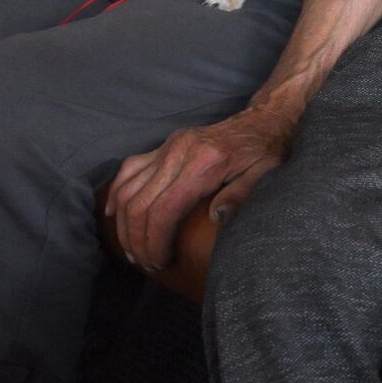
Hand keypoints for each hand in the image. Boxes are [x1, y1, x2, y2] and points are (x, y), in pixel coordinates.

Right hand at [104, 104, 297, 270]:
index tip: (160, 262)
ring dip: (124, 223)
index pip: (165, 209)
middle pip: (140, 203)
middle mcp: (179, 153)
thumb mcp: (267, 173)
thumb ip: (242, 195)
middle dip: (137, 240)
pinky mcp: (164, 145)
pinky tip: (114, 215)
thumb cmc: (267, 150)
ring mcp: (168, 147)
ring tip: (133, 250)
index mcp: (205, 163)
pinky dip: (117, 192)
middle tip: (147, 264)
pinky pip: (129, 169)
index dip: (156, 241)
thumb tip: (217, 217)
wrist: (263, 118)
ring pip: (128, 188)